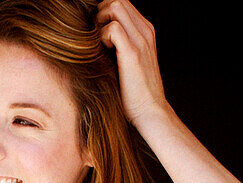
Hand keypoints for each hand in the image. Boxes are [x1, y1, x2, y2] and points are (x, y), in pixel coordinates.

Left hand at [97, 0, 170, 125]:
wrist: (150, 112)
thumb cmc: (134, 92)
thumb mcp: (126, 62)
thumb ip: (116, 45)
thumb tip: (92, 38)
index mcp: (144, 31)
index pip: (121, 4)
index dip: (104, 12)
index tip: (96, 32)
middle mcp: (145, 31)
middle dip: (100, 12)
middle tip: (94, 35)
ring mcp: (141, 39)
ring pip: (116, 5)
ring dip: (101, 20)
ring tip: (99, 42)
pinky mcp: (133, 52)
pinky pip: (113, 27)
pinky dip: (102, 36)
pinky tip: (103, 52)